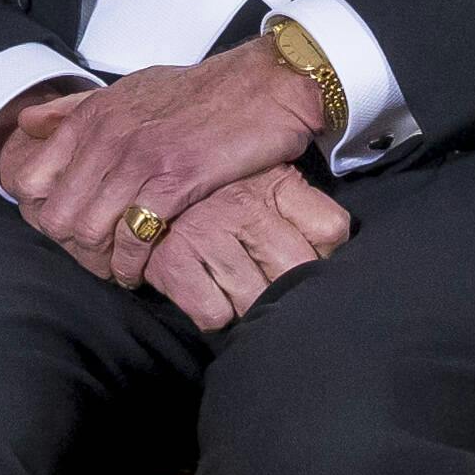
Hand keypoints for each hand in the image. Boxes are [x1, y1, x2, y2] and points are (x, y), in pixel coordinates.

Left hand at [0, 48, 336, 278]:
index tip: (66, 227)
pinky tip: (140, 269)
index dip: (43, 213)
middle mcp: (107, 137)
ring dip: (101, 261)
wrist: (264, 85)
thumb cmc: (201, 92)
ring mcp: (139, 160)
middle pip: (58, 215)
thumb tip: (29, 122)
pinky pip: (134, 238)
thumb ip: (77, 108)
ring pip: (90, 231)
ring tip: (116, 269)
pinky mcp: (174, 182)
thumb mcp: (130, 89)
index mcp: (93, 116)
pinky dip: (132, 263)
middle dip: (72, 246)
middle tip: (94, 258)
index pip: (32, 180)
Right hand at [134, 163, 352, 330]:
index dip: (327, 252)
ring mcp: (207, 235)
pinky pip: (213, 313)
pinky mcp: (172, 261)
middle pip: (298, 272)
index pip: (331, 229)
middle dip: (290, 288)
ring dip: (251, 304)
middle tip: (275, 286)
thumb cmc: (216, 180)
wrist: (139, 159)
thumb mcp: (268, 172)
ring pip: (257, 300)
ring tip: (240, 291)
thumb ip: (304, 203)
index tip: (313, 259)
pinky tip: (210, 296)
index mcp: (275, 183)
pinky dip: (214, 314)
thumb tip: (335, 241)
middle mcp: (245, 207)